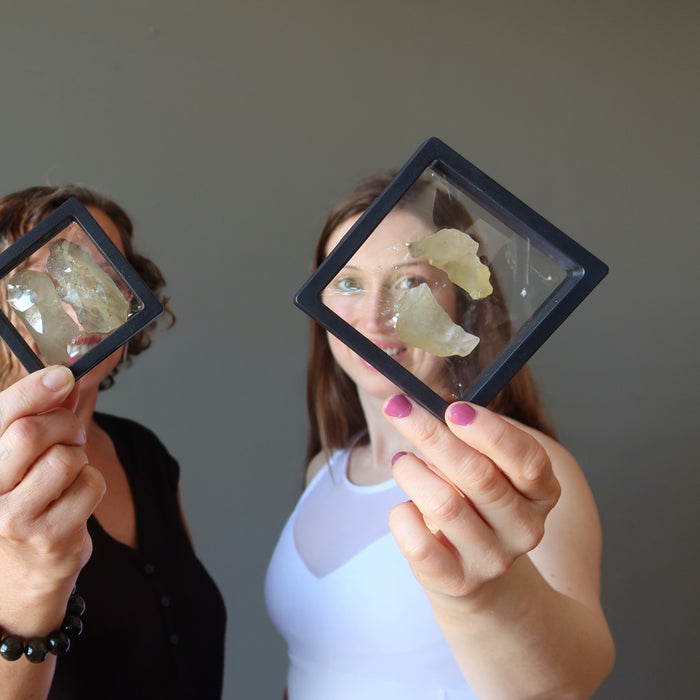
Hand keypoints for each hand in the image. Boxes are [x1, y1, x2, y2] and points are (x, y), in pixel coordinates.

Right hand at [0, 367, 104, 634]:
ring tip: (69, 474)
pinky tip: (76, 500)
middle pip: (31, 433)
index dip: (34, 389)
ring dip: (79, 458)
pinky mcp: (49, 536)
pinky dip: (92, 484)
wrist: (25, 575)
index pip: (1, 415)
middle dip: (64, 424)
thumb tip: (67, 382)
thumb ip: (45, 418)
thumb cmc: (28, 504)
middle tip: (72, 434)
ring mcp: (14, 517)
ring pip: (66, 458)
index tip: (63, 376)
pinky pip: (90, 485)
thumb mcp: (27, 459)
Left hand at [383, 394, 560, 600]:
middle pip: (478, 475)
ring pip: (444, 505)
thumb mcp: (485, 468)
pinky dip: (402, 515)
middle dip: (432, 434)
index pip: (527, 460)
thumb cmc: (475, 504)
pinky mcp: (456, 582)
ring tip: (402, 461)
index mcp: (541, 494)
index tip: (453, 408)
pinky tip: (405, 506)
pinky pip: (418, 543)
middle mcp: (524, 529)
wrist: (475, 575)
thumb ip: (467, 438)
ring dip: (412, 472)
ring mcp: (492, 560)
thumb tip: (429, 405)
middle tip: (400, 408)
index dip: (490, 431)